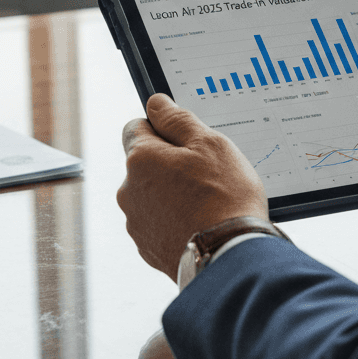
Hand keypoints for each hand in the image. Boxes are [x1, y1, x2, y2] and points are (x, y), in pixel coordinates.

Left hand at [118, 93, 268, 281]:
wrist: (229, 255)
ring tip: (207, 202)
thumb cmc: (224, 196)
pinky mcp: (147, 248)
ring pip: (152, 194)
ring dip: (172, 193)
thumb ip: (178, 120)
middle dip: (169, 164)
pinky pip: (159, 222)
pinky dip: (176, 220)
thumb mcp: (210, 143)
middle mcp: (128, 190)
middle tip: (206, 173)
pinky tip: (201, 223)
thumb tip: (156, 103)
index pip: (137, 127)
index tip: (187, 140)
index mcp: (140, 158)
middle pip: (145, 163)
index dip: (163, 128)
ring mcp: (136, 222)